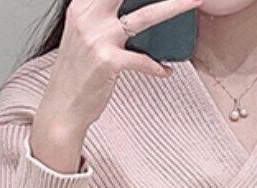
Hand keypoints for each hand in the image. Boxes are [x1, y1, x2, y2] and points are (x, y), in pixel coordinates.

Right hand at [31, 0, 202, 171]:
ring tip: (193, 2)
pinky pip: (142, 60)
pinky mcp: (107, 61)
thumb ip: (101, 16)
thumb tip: (131, 9)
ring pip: (144, 17)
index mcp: (81, 5)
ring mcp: (97, 38)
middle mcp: (88, 16)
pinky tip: (166, 71)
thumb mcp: (82, 34)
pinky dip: (157, 66)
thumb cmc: (77, 73)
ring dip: (173, 7)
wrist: (63, 107)